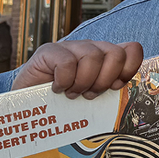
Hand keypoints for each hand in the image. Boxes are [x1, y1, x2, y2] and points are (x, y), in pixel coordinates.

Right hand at [12, 40, 144, 99]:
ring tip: (71, 93)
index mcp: (103, 59)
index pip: (131, 50)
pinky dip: (64, 81)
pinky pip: (67, 62)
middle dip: (104, 80)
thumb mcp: (92, 100)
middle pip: (116, 53)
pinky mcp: (49, 51)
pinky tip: (56, 88)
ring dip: (82, 82)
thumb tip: (129, 96)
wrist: (27, 108)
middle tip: (89, 94)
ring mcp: (69, 48)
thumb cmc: (63, 106)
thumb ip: (110, 92)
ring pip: (93, 57)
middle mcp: (89, 49)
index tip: (115, 87)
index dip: (128, 69)